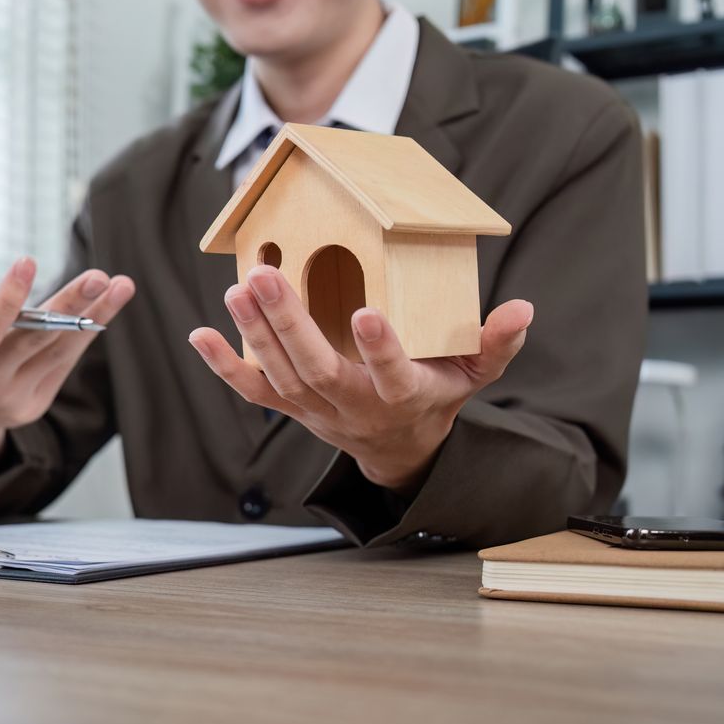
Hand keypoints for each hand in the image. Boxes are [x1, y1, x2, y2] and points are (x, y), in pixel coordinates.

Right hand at [0, 247, 135, 464]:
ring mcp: (14, 395)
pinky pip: (66, 361)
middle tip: (98, 276)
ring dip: (94, 315)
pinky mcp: (36, 402)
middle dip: (68, 305)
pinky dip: (88, 331)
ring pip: (60, 349)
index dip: (6, 298)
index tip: (27, 261)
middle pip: (34, 338)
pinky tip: (109, 304)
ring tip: (121, 284)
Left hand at [188, 265, 532, 491]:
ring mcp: (316, 409)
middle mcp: (354, 405)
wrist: (399, 447)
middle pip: (317, 368)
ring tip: (238, 287)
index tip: (368, 314)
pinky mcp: (291, 407)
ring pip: (281, 375)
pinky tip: (200, 334)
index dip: (380, 348)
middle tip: (266, 276)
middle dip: (289, 324)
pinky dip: (225, 366)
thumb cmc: (437, 394)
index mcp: (402, 395)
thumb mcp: (475, 374)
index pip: (391, 374)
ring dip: (255, 334)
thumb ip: (496, 343)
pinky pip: (253, 391)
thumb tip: (523, 309)